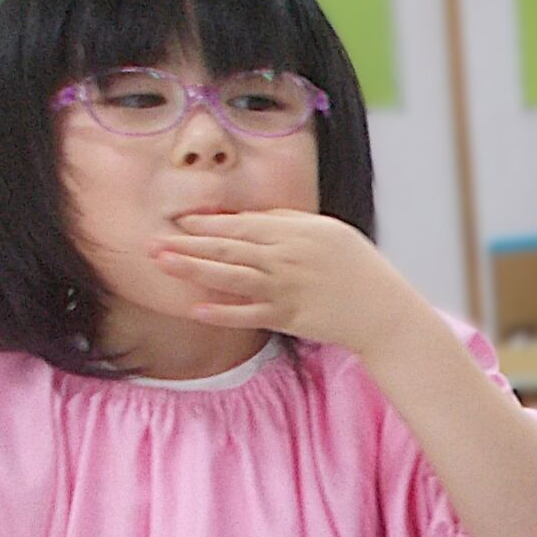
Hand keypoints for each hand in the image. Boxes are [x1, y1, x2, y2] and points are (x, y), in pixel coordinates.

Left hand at [152, 210, 431, 357]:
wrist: (383, 310)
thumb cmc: (358, 268)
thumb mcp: (328, 232)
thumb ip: (289, 223)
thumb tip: (250, 219)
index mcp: (297, 232)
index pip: (242, 225)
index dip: (209, 224)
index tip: (181, 222)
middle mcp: (287, 258)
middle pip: (228, 248)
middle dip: (188, 244)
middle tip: (153, 241)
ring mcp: (285, 289)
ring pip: (231, 277)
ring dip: (193, 270)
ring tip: (163, 264)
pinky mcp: (287, 317)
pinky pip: (248, 314)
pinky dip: (222, 312)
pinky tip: (195, 308)